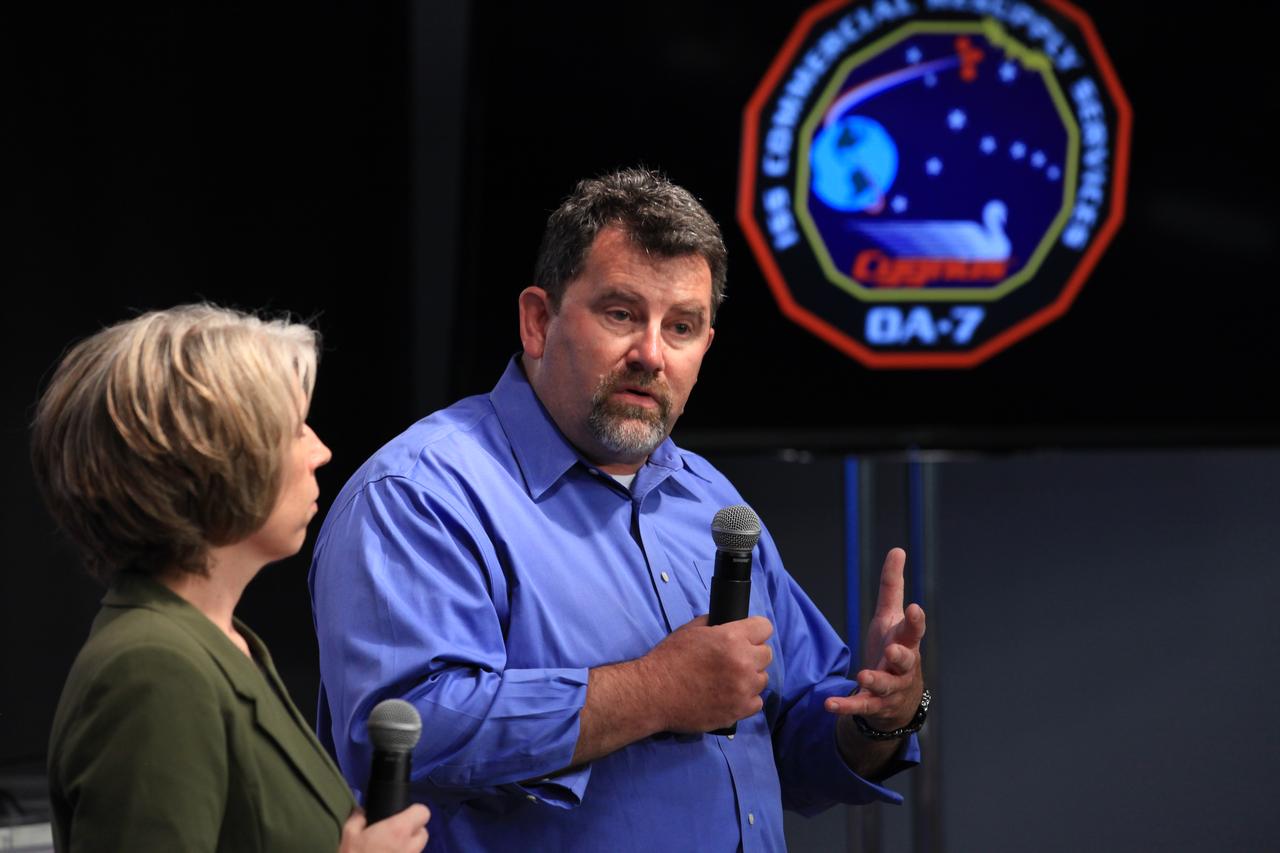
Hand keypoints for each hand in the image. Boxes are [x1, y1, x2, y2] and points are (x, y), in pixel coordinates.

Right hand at [339, 804, 429, 852]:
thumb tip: (363, 812)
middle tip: (393, 837)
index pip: (423, 812)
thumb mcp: (348, 835)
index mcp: (399, 830)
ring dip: (408, 850)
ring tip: (389, 852)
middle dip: (412, 833)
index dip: (414, 813)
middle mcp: (411, 847)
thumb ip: (358, 818)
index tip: (401, 817)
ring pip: (418, 851)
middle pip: (423, 834)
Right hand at [641, 614, 773, 732]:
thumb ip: (714, 624)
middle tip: (734, 660)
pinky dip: (746, 699)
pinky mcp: (739, 711)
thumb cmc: (669, 659)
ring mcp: (743, 689)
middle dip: (752, 654)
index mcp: (731, 638)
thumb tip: (728, 624)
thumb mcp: (690, 630)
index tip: (748, 637)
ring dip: (750, 678)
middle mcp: (743, 662)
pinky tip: (730, 696)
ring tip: (729, 680)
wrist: (654, 694)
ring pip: (762, 679)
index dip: (755, 631)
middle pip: (766, 654)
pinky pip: (757, 702)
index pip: (764, 627)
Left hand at [825, 547, 925, 730]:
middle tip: (893, 651)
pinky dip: (846, 706)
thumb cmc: (894, 649)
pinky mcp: (873, 705)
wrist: (899, 699)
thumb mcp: (891, 617)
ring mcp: (890, 688)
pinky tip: (829, 704)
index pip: (915, 630)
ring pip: (886, 686)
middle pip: (907, 661)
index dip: (915, 621)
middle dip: (901, 656)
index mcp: (906, 642)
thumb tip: (897, 549)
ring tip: (863, 676)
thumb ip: (892, 586)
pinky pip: (860, 706)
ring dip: (875, 681)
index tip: (914, 609)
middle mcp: (903, 667)